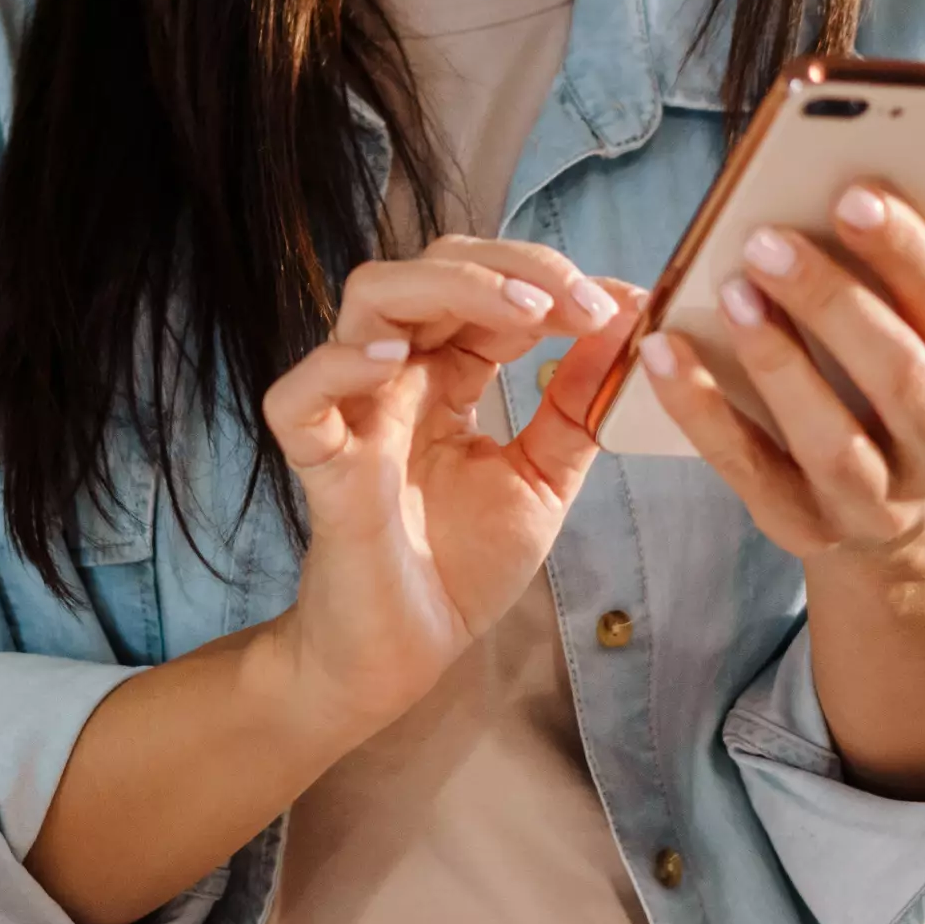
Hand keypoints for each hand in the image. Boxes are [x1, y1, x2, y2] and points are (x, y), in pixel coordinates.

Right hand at [256, 235, 645, 737]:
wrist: (408, 654)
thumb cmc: (461, 565)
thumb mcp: (542, 477)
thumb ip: (576, 406)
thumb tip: (626, 325)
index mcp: (445, 374)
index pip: (487, 288)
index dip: (552, 281)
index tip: (623, 304)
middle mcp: (397, 376)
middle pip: (431, 269)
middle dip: (513, 269)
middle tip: (583, 303)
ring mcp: (354, 412)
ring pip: (370, 300)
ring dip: (451, 288)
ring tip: (524, 312)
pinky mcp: (321, 464)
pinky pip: (298, 397)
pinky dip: (338, 365)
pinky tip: (395, 361)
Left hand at [633, 191, 924, 566]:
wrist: (904, 524)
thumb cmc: (916, 390)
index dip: (908, 251)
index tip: (853, 194)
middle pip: (899, 372)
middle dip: (833, 301)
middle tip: (768, 240)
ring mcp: (877, 498)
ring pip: (831, 435)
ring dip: (777, 359)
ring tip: (731, 292)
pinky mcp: (805, 525)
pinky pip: (748, 465)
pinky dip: (701, 409)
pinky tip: (662, 352)